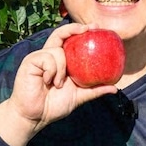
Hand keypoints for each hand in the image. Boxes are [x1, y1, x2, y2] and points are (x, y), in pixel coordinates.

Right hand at [0, 23, 117, 145]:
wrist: (35, 117)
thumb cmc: (53, 106)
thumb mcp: (78, 97)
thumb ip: (94, 91)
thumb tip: (115, 88)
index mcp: (60, 62)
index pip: (70, 41)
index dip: (81, 31)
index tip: (96, 28)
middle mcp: (50, 56)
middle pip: (60, 34)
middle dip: (74, 28)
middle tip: (88, 28)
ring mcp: (39, 57)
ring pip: (57, 50)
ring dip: (62, 68)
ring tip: (57, 84)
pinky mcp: (31, 61)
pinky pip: (47, 58)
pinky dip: (52, 70)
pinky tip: (48, 82)